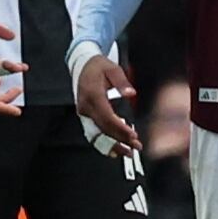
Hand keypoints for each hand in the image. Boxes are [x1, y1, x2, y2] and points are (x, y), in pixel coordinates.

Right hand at [72, 49, 143, 166]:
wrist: (82, 65)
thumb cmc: (98, 67)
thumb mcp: (112, 68)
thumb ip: (122, 81)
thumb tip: (131, 93)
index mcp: (93, 95)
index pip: (107, 117)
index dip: (120, 129)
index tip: (133, 136)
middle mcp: (85, 107)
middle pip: (102, 129)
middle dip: (119, 140)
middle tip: (136, 147)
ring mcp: (83, 113)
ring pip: (96, 135)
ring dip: (111, 145)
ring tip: (127, 153)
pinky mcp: (84, 116)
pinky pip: (92, 133)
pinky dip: (102, 143)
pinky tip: (114, 150)